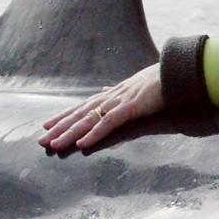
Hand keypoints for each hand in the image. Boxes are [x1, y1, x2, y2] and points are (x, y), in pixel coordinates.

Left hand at [39, 63, 163, 150]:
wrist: (177, 73)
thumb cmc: (159, 81)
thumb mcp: (135, 88)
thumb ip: (118, 93)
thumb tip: (103, 90)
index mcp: (111, 95)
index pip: (82, 107)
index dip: (63, 116)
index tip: (47, 125)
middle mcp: (110, 97)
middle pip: (79, 114)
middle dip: (59, 128)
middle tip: (41, 141)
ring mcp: (119, 102)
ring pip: (88, 120)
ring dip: (70, 133)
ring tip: (54, 145)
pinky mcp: (130, 108)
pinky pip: (108, 123)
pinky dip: (94, 134)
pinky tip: (82, 144)